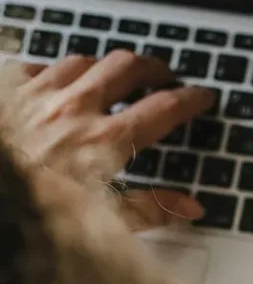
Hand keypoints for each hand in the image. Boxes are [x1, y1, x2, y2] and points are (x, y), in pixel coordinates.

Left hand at [0, 53, 213, 228]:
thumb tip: (189, 208)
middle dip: (153, 68)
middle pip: (129, 67)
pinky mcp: (9, 91)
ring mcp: (40, 95)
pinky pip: (38, 66)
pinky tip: (57, 82)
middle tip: (165, 76)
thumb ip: (150, 210)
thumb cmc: (31, 211)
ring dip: (106, 67)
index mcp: (105, 141)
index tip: (202, 97)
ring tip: (115, 76)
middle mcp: (76, 109)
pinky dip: (53, 71)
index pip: (164, 107)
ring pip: (86, 60)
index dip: (191, 99)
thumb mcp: (100, 223)